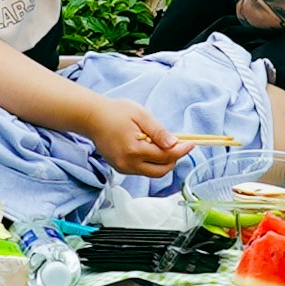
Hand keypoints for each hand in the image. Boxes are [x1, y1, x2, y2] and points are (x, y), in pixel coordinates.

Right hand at [74, 91, 190, 180]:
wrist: (92, 118)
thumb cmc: (115, 112)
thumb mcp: (141, 115)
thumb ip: (158, 131)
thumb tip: (174, 143)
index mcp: (134, 149)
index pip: (165, 156)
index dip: (181, 150)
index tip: (192, 144)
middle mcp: (128, 163)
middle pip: (161, 170)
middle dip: (173, 159)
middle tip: (179, 145)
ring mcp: (123, 168)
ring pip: (152, 173)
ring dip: (163, 162)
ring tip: (163, 144)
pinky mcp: (120, 168)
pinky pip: (142, 170)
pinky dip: (151, 163)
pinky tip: (151, 149)